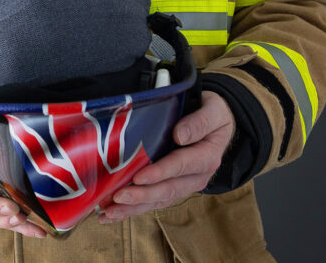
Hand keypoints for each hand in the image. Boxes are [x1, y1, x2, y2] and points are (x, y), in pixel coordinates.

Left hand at [98, 90, 234, 222]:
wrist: (216, 124)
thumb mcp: (214, 111)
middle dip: (142, 196)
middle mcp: (197, 177)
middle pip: (168, 189)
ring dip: (133, 208)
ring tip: (109, 213)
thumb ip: (200, 122)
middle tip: (118, 198)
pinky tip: (112, 214)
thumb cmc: (211, 113)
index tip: (139, 178)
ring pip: (158, 201)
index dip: (160, 172)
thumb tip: (180, 135)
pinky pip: (153, 201)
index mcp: (207, 157)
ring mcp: (184, 185)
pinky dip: (132, 208)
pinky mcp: (172, 188)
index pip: (181, 165)